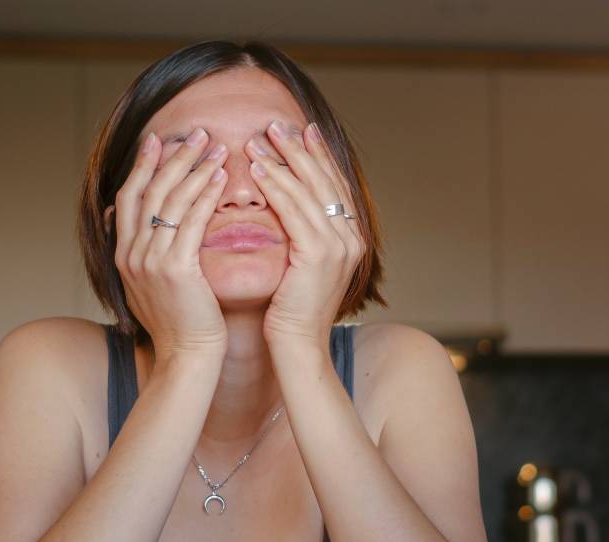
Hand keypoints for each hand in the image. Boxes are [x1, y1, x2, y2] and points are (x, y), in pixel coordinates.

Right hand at [108, 127, 230, 356]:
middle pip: (148, 190)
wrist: (186, 358)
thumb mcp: (154, 284)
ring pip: (170, 201)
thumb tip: (137, 224)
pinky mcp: (175, 269)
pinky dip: (205, 195)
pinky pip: (191, 222)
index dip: (144, 165)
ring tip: (216, 147)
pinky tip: (221, 178)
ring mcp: (150, 261)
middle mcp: (131, 253)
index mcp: (124, 254)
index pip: (129, 197)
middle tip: (197, 132)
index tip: (159, 139)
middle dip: (172, 157)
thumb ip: (147, 252)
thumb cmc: (181, 324)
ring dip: (194, 169)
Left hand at [247, 120, 367, 349]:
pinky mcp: (318, 256)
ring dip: (282, 161)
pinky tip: (257, 170)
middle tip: (276, 124)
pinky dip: (276, 186)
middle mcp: (351, 239)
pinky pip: (294, 211)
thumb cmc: (292, 313)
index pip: (334, 187)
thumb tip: (286, 207)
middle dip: (300, 150)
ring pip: (309, 191)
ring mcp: (338, 247)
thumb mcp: (300, 267)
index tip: (300, 130)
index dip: (317, 156)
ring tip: (258, 140)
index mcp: (351, 239)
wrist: (299, 349)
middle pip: (325, 181)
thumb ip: (302, 236)